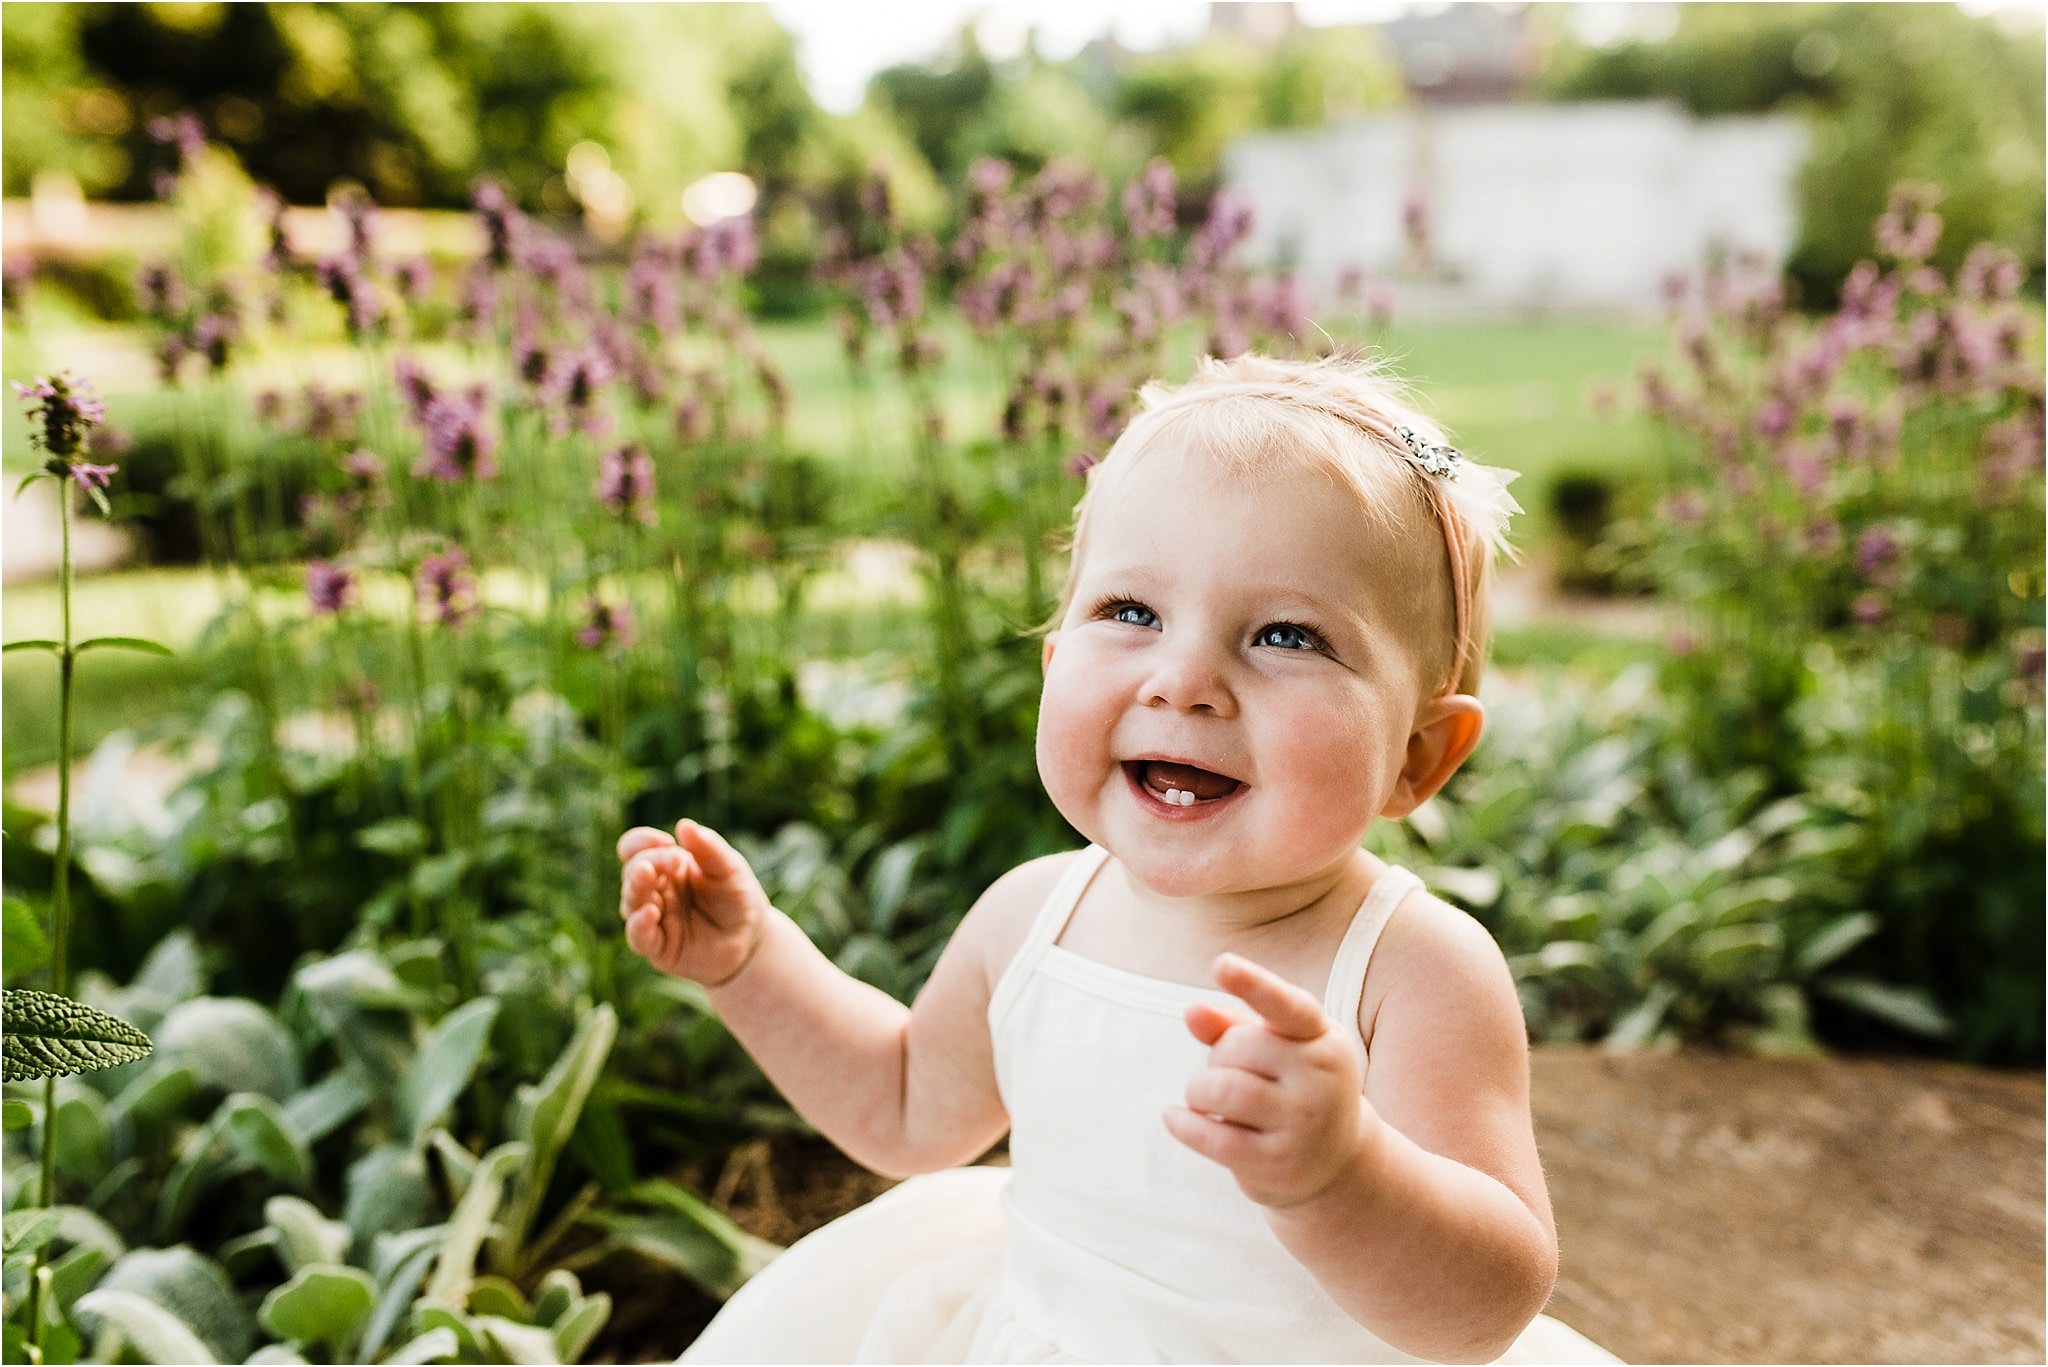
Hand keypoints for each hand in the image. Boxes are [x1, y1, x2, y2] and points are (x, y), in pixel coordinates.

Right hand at [616, 820, 774, 986]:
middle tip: (676, 860)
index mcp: (666, 867)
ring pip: (630, 902)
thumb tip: (684, 824)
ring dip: (636, 887)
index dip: (641, 841)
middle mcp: (655, 891)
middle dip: (648, 862)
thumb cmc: (737, 898)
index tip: (666, 841)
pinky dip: (639, 924)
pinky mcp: (658, 948)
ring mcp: (654, 919)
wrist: (752, 939)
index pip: (635, 848)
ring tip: (647, 875)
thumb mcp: (729, 868)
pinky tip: (650, 913)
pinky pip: (638, 937)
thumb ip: (709, 847)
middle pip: (632, 871)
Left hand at [1163, 952, 1382, 1210]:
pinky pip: (1213, 1136)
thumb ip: (1232, 1026)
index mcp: (1322, 1037)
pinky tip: (1174, 1118)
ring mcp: (1304, 1123)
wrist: (1336, 1164)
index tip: (1220, 964)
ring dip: (1198, 1093)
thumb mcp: (1275, 1050)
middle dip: (1216, 1059)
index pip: (1285, 1006)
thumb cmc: (1293, 1089)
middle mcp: (1322, 1077)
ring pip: (1222, 1090)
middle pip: (1237, 1047)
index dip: (1252, 984)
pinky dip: (1184, 1124)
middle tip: (1224, 1075)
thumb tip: (1192, 1012)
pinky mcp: (1280, 1163)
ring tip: (1203, 1099)